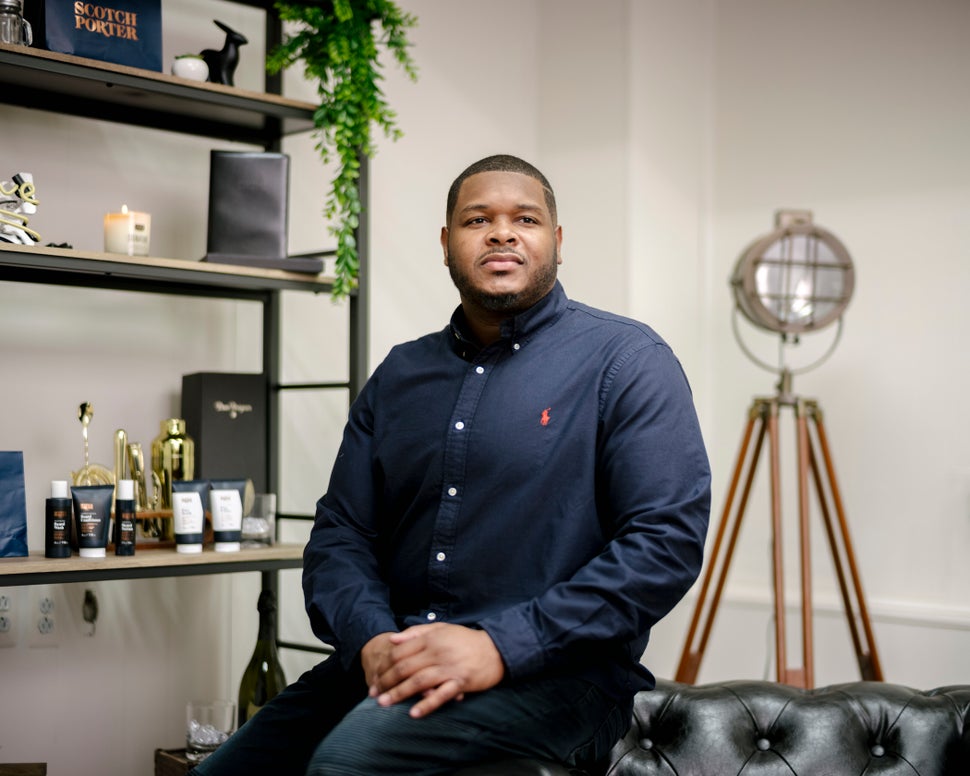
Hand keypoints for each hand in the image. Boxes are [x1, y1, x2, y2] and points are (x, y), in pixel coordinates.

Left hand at [367, 623, 504, 717]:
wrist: (495, 649)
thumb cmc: (465, 639)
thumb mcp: (441, 629)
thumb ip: (416, 632)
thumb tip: (392, 640)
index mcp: (431, 639)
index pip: (400, 652)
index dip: (384, 665)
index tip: (375, 676)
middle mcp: (437, 652)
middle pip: (405, 668)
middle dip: (386, 681)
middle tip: (374, 693)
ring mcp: (449, 667)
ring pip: (418, 681)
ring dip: (399, 693)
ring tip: (384, 704)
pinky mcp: (460, 681)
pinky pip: (441, 695)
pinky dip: (427, 704)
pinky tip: (414, 713)